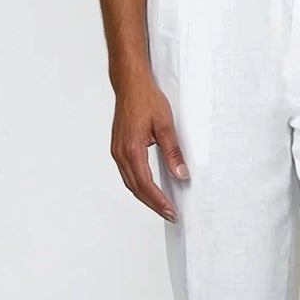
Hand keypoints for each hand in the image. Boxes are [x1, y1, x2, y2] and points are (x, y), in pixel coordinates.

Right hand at [110, 67, 188, 221]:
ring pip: (130, 183)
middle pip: (136, 188)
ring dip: (145, 197)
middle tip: (170, 215)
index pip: (146, 184)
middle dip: (153, 204)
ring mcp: (117, 151)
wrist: (130, 84)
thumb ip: (173, 152)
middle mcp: (120, 154)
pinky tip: (149, 189)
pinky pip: (127, 173)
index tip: (171, 211)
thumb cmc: (146, 99)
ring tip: (162, 206)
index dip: (159, 201)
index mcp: (131, 150)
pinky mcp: (118, 148)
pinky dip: (139, 185)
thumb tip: (181, 174)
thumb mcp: (165, 125)